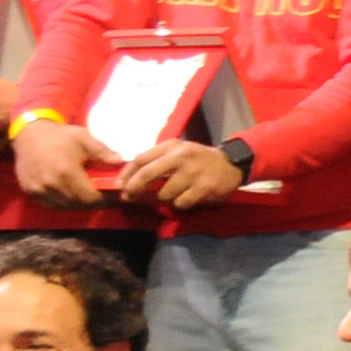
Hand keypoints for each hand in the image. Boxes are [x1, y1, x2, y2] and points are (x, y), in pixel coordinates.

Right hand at [12, 121, 107, 208]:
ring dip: (80, 204)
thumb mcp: (83, 137)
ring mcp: (38, 189)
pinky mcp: (30, 191)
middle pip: (79, 204)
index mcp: (66, 171)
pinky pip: (51, 204)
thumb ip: (102, 151)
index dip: (105, 198)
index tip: (115, 194)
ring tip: (90, 195)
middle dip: (95, 202)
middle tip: (105, 195)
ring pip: (65, 206)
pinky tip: (72, 194)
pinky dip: (64, 203)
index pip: (90, 197)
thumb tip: (120, 161)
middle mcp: (51, 184)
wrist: (28, 134)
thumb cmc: (59, 135)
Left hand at [121, 139, 244, 211]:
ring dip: (164, 198)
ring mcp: (193, 173)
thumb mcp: (178, 151)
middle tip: (129, 197)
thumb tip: (129, 178)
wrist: (231, 163)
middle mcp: (181, 157)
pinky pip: (181, 202)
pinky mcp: (203, 188)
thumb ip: (156, 160)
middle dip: (135, 188)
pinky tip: (187, 197)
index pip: (141, 158)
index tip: (119, 185)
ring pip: (164, 193)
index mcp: (172, 147)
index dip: (127, 173)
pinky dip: (180, 203)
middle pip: (148, 174)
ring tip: (172, 194)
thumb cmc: (198, 159)